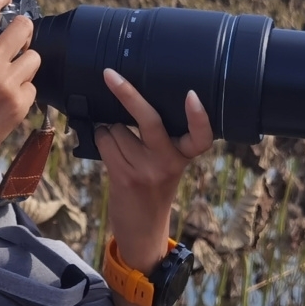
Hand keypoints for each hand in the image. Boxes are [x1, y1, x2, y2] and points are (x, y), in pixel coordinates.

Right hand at [0, 0, 39, 170]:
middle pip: (24, 27)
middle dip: (18, 30)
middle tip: (11, 39)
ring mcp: (8, 84)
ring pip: (33, 56)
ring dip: (22, 60)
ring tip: (8, 70)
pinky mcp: (20, 104)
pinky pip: (33, 84)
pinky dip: (22, 87)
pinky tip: (5, 95)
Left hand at [94, 69, 212, 274]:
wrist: (144, 231)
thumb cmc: (154, 187)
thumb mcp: (168, 163)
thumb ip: (160, 137)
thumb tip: (130, 100)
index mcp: (184, 155)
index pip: (201, 136)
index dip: (198, 116)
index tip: (192, 94)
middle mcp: (168, 162)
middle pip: (148, 120)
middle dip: (127, 94)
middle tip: (110, 75)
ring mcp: (145, 170)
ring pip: (116, 128)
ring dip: (111, 129)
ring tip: (121, 145)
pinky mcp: (123, 176)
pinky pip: (105, 141)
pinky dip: (102, 139)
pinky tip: (111, 150)